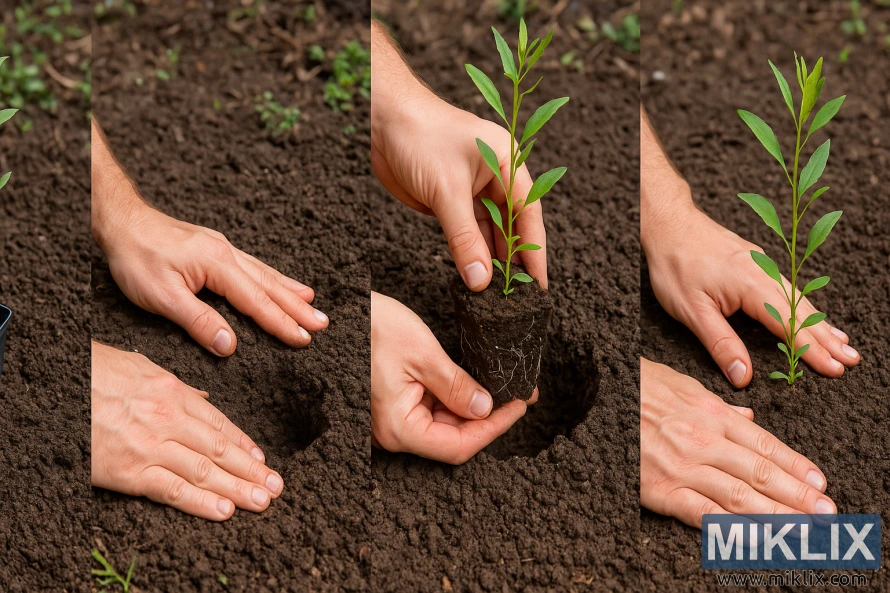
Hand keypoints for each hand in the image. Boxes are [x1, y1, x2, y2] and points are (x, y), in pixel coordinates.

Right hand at [91, 342, 283, 519]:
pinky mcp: (129, 471)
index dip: (245, 444)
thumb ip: (174, 386)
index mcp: (172, 392)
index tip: (263, 459)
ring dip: (238, 489)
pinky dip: (202, 502)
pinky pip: (172, 490)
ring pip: (205, 472)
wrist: (52, 388)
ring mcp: (150, 446)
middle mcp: (168, 419)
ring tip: (262, 501)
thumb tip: (202, 399)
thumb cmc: (91, 374)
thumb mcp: (138, 367)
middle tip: (277, 486)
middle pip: (220, 450)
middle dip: (252, 470)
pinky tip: (225, 511)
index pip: (219, 423)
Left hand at [101, 204, 327, 354]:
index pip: (257, 301)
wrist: (119, 220)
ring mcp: (222, 249)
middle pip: (270, 286)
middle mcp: (226, 254)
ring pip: (264, 274)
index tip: (304, 339)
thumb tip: (229, 345)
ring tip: (313, 303)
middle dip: (298, 308)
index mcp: (218, 265)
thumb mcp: (161, 296)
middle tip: (323, 324)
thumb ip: (197, 321)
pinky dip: (272, 277)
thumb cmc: (135, 257)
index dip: (281, 323)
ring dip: (290, 291)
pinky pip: (252, 266)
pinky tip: (279, 282)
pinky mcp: (213, 249)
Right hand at [370, 292, 532, 463]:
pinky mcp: (391, 405)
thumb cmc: (370, 328)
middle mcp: (391, 432)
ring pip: (442, 425)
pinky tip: (473, 383)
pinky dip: (453, 399)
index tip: (518, 406)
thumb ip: (456, 386)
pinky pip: (428, 410)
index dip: (493, 429)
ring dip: (472, 408)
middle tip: (519, 394)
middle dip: (488, 418)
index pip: (457, 445)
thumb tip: (486, 409)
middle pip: (451, 438)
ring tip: (502, 387)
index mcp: (398, 428)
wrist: (339, 311)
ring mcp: (390, 420)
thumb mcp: (423, 353)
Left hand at [371, 23, 545, 290]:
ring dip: (490, 260)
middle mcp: (495, 178)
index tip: (539, 283)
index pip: (529, 213)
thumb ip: (465, 238)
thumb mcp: (447, 191)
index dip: (535, 250)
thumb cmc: (420, 137)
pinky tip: (473, 276)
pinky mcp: (450, 202)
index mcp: (508, 163)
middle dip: (513, 260)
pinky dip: (470, 254)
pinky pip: (466, 234)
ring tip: (496, 294)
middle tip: (516, 296)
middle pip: (511, 226)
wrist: (382, 120)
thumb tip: (480, 279)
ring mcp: (472, 191)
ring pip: (488, 233)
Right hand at [640, 358, 835, 527]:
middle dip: (797, 495)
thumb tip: (747, 418)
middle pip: (759, 472)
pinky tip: (755, 539)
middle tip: (826, 512)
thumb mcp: (677, 383)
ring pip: (739, 496)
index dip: (794, 464)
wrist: (592, 396)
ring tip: (803, 530)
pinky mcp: (660, 490)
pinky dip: (732, 529)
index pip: (762, 443)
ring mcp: (682, 467)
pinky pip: (703, 514)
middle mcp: (702, 440)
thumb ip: (715, 404)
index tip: (819, 481)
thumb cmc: (632, 387)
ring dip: (777, 515)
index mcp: (709, 413)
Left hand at [644, 203, 858, 386]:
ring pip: (798, 297)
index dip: (811, 350)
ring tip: (842, 344)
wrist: (668, 222)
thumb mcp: (691, 311)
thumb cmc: (674, 264)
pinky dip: (804, 304)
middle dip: (827, 339)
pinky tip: (811, 314)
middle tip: (850, 361)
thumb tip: (743, 376)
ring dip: (820, 322)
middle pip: (802, 310)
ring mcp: (760, 263)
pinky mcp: (754, 260)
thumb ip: (720, 344)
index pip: (789, 324)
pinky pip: (786, 286)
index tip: (833, 369)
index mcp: (751, 285)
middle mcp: (763, 271)